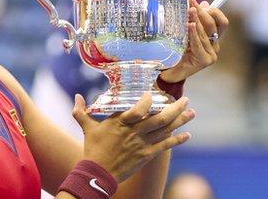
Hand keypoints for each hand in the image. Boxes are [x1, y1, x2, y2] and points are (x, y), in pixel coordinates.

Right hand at [72, 93, 194, 182]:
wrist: (97, 173)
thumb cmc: (92, 149)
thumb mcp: (87, 128)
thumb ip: (81, 111)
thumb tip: (76, 96)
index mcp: (120, 122)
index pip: (138, 109)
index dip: (147, 101)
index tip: (153, 93)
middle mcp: (134, 132)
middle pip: (159, 118)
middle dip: (175, 108)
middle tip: (185, 99)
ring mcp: (142, 144)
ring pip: (165, 130)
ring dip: (180, 121)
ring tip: (192, 112)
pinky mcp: (146, 155)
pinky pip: (165, 146)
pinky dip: (177, 140)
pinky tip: (187, 134)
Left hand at [160, 0, 228, 82]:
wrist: (169, 72)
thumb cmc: (177, 52)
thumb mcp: (186, 33)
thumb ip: (195, 21)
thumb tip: (204, 3)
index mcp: (213, 38)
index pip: (221, 21)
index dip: (212, 10)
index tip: (196, 1)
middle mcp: (215, 46)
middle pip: (212, 24)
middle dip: (201, 11)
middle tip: (190, 2)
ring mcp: (211, 54)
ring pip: (205, 33)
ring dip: (196, 20)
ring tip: (189, 10)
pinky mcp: (205, 60)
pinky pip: (198, 43)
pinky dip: (194, 33)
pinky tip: (190, 25)